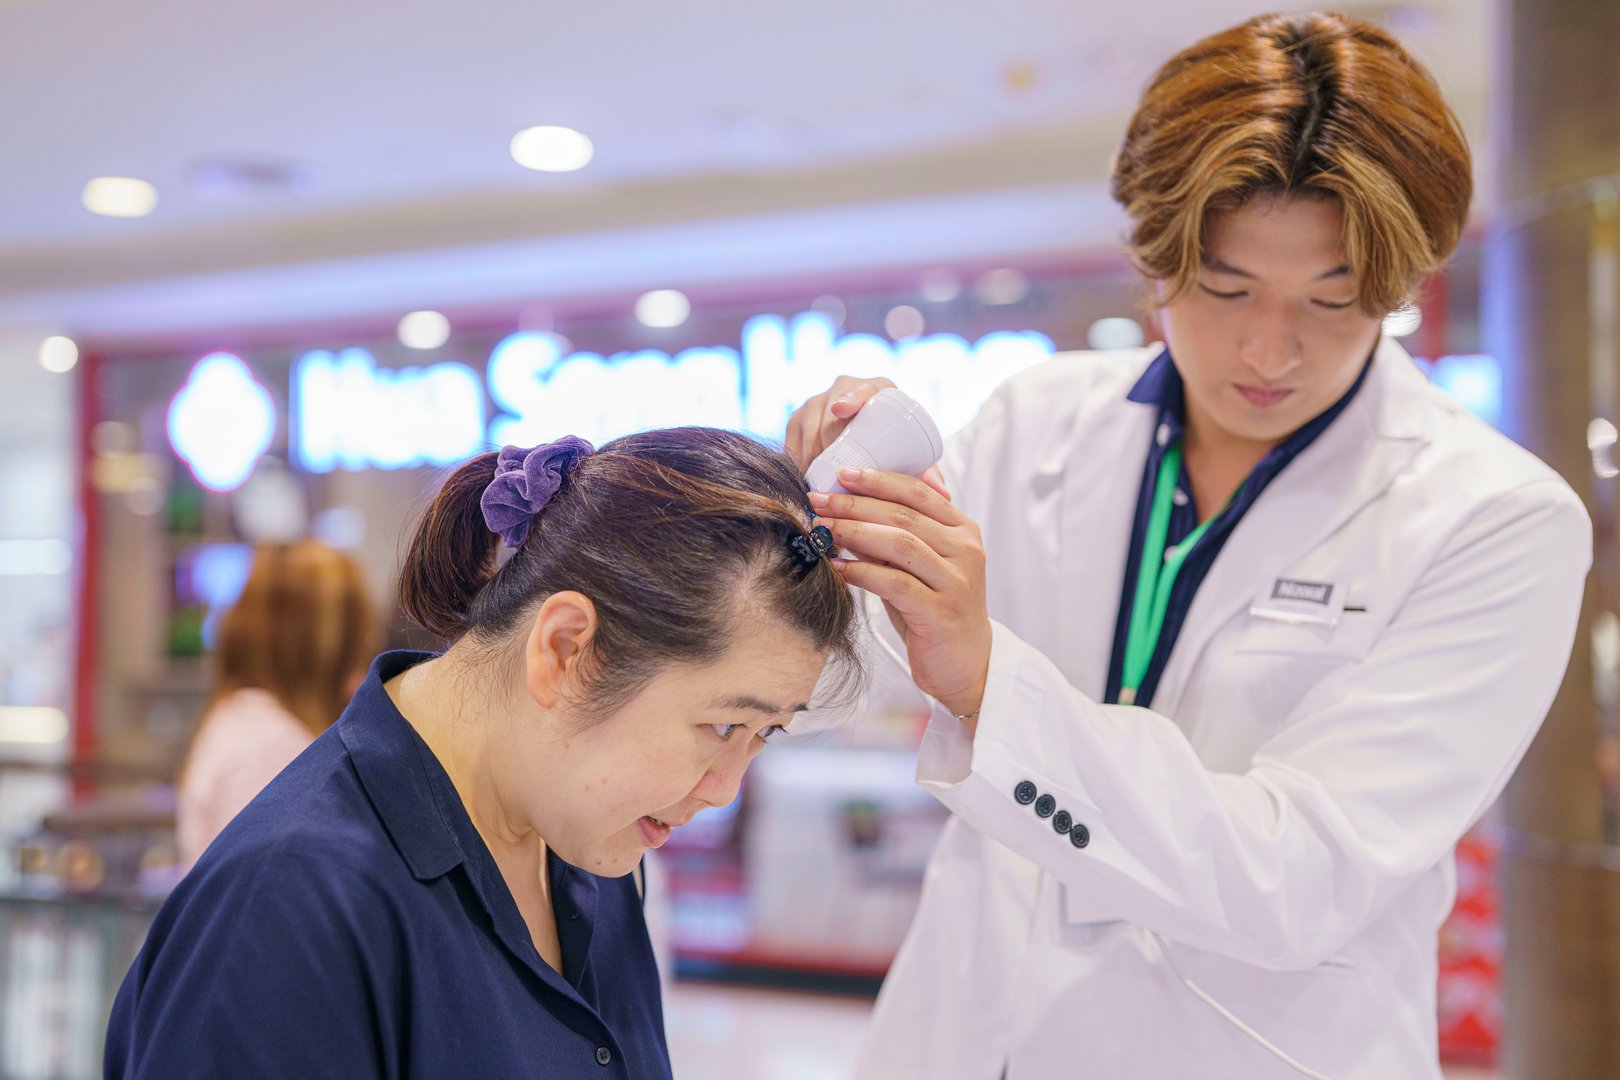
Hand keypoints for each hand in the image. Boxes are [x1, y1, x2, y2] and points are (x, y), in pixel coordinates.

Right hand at [785, 376, 949, 497]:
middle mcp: (842, 387)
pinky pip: (792, 436)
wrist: (871, 436)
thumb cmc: (897, 447)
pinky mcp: (798, 418)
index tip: (842, 409)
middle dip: (827, 441)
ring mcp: (817, 401)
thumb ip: (927, 474)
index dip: (850, 395)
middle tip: (834, 474)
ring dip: (810, 451)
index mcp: (877, 388)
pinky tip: (797, 473)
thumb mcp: (912, 457)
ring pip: (808, 426)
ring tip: (819, 480)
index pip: (861, 388)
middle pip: (829, 413)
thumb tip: (943, 494)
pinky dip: (794, 454)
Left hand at [808, 467, 989, 719]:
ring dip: (854, 532)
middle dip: (855, 503)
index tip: (842, 474)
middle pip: (904, 514)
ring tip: (823, 529)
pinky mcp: (941, 612)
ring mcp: (957, 582)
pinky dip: (862, 572)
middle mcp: (966, 550)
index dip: (877, 479)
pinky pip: (894, 583)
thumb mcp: (922, 566)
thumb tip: (847, 508)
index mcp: (963, 530)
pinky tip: (838, 567)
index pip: (918, 491)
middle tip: (819, 500)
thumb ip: (899, 536)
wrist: (965, 664)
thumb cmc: (935, 610)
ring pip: (900, 543)